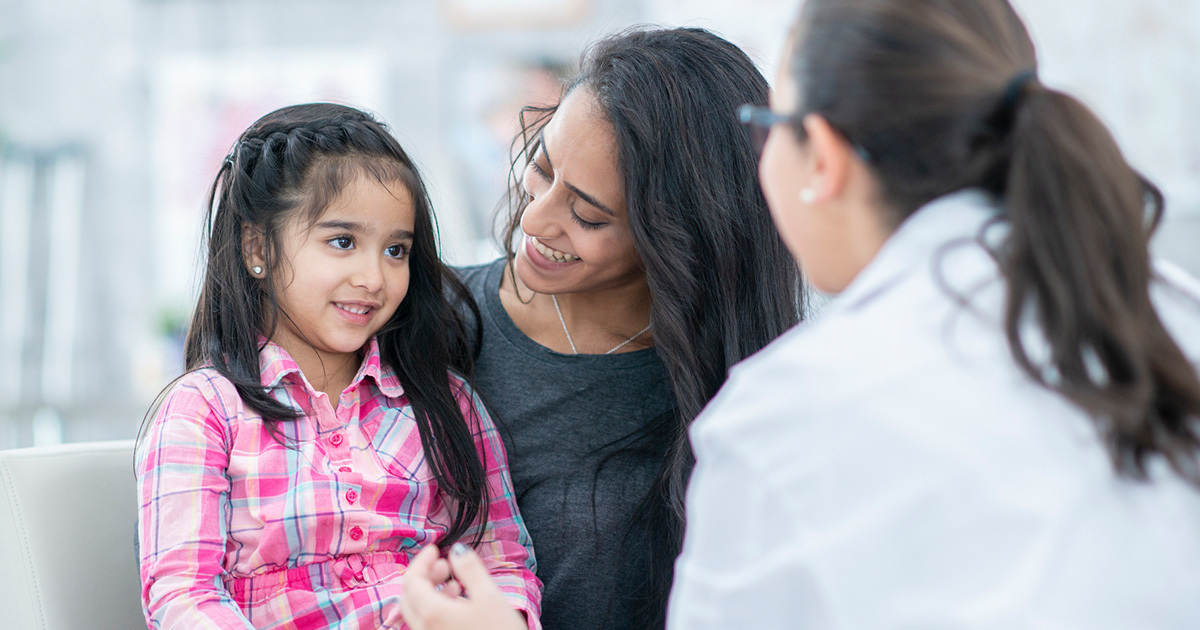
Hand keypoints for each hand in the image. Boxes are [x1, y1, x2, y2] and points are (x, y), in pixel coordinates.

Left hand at [402, 543, 527, 629]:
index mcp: (432, 613)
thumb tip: (457, 550)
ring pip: (417, 613)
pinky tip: (459, 604)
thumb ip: (470, 569)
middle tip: (444, 564)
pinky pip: (428, 625)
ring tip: (455, 582)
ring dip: (430, 593)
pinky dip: (436, 609)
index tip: (435, 548)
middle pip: (409, 597)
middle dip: (424, 576)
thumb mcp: (490, 596)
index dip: (421, 560)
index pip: (411, 580)